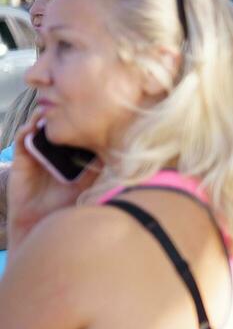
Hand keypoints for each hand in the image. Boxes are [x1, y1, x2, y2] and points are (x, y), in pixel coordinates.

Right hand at [6, 112, 99, 240]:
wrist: (42, 224)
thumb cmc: (67, 208)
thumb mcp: (86, 185)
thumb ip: (95, 168)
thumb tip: (114, 151)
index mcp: (71, 158)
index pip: (74, 135)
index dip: (78, 123)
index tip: (87, 109)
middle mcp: (54, 154)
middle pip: (57, 129)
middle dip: (60, 116)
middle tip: (66, 103)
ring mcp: (37, 156)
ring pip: (39, 131)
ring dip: (41, 119)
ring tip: (47, 111)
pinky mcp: (22, 161)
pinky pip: (22, 142)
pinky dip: (26, 132)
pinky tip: (31, 127)